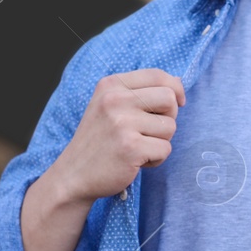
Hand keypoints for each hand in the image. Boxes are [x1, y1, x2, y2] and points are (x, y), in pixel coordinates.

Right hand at [48, 68, 184, 204]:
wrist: (73, 175)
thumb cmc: (99, 140)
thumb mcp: (109, 106)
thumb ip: (140, 92)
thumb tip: (178, 83)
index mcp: (111, 85)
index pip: (158, 75)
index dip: (175, 89)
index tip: (176, 104)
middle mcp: (115, 100)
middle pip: (169, 98)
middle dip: (169, 117)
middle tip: (151, 131)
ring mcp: (122, 123)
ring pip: (171, 126)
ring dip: (160, 141)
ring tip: (138, 147)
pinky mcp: (131, 147)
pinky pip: (166, 149)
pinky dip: (156, 159)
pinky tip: (136, 161)